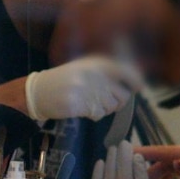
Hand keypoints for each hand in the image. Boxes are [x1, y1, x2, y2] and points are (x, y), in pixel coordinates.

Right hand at [25, 56, 142, 121]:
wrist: (40, 91)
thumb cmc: (66, 80)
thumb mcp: (87, 68)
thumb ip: (110, 73)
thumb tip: (137, 84)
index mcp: (97, 63)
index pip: (126, 71)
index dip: (136, 80)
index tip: (139, 87)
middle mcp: (94, 75)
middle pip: (122, 95)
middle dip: (117, 102)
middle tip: (105, 100)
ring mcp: (85, 89)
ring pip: (111, 107)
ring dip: (104, 109)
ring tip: (90, 103)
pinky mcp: (78, 104)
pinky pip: (97, 115)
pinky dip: (93, 115)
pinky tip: (83, 108)